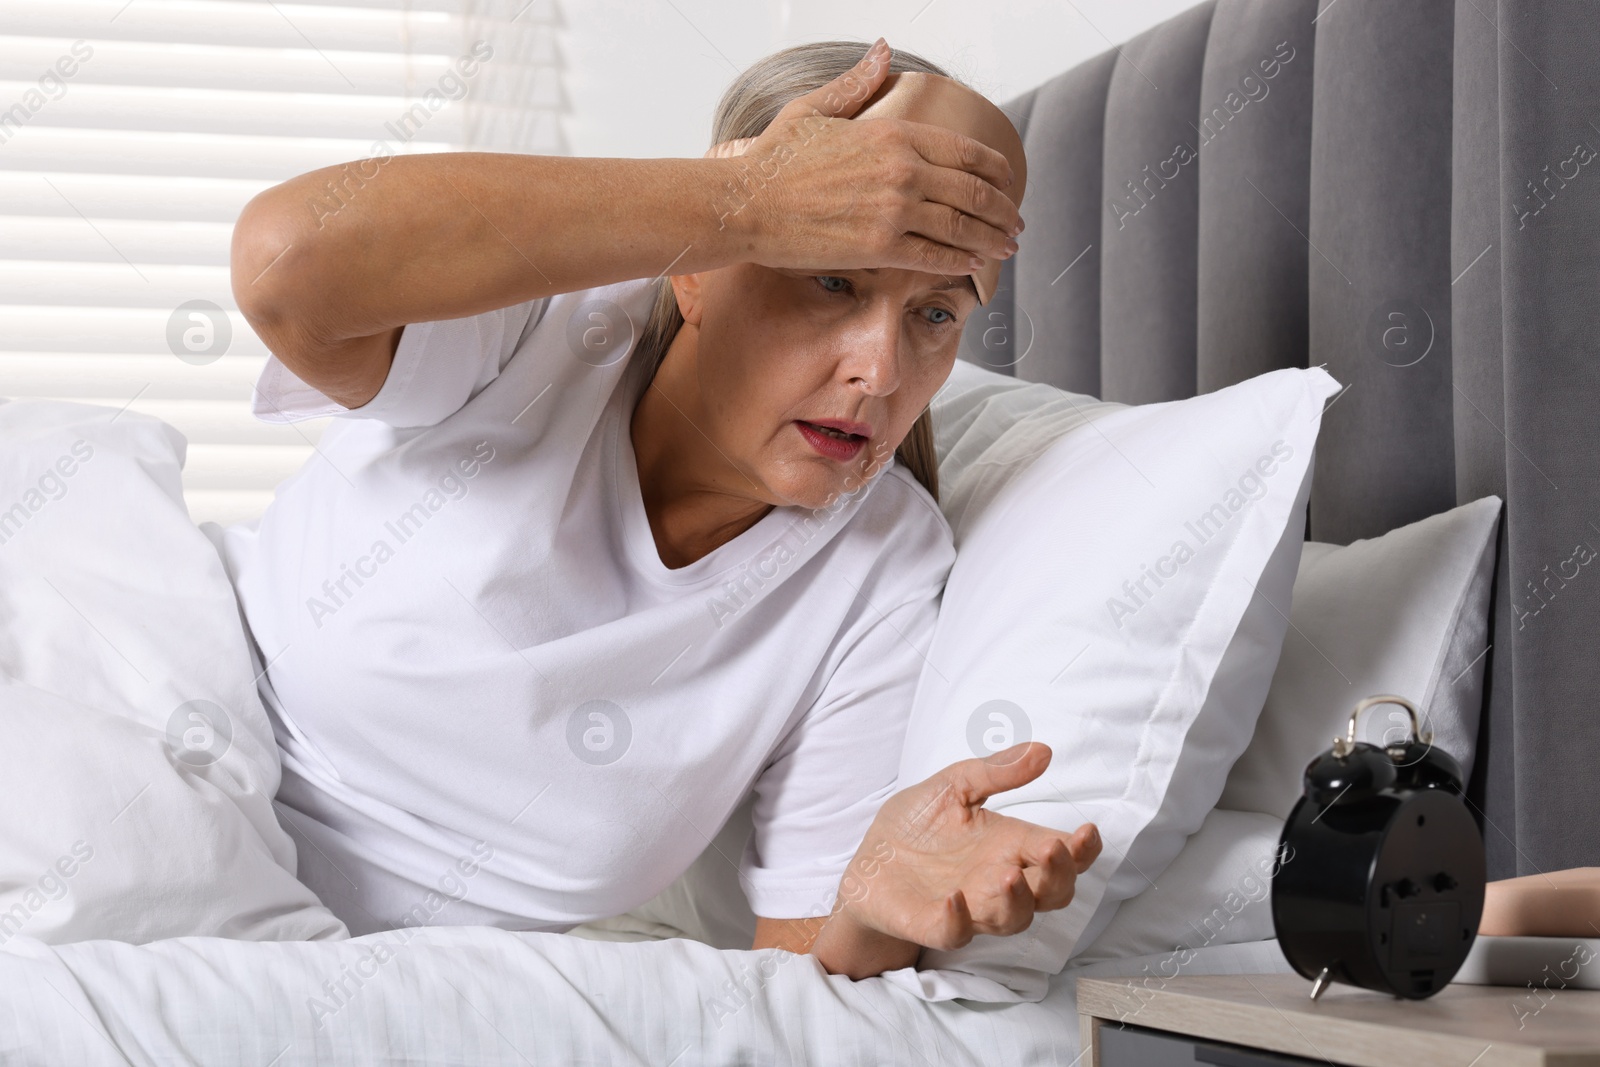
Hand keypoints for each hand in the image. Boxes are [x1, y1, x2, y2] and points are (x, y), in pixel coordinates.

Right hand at [716, 38, 1022, 277]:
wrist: (746, 204)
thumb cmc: (773, 159)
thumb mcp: (816, 109)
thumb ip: (857, 83)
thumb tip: (883, 51)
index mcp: (894, 134)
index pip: (966, 152)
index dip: (996, 170)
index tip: (1007, 182)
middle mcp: (903, 170)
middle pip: (974, 192)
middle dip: (1002, 210)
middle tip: (1015, 224)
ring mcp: (894, 210)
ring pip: (962, 227)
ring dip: (991, 240)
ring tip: (1005, 248)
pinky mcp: (879, 247)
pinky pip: (934, 256)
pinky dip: (960, 261)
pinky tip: (973, 265)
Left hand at [831, 742, 1099, 953]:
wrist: (866, 861)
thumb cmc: (916, 825)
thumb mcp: (952, 785)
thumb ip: (996, 771)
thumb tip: (1043, 750)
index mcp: (1009, 844)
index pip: (1062, 855)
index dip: (1082, 850)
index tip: (1086, 831)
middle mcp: (998, 881)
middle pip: (1050, 894)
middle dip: (1058, 876)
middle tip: (1052, 850)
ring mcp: (969, 907)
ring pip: (1011, 919)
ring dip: (1015, 900)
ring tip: (1008, 873)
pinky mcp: (932, 924)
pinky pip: (953, 933)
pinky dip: (957, 921)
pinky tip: (954, 899)